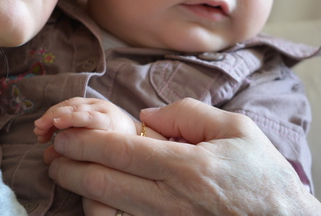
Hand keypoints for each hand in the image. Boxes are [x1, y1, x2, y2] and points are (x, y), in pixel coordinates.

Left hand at [46, 98, 320, 215]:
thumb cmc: (265, 179)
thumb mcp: (237, 130)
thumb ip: (189, 115)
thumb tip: (147, 117)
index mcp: (187, 167)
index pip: (119, 151)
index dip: (83, 140)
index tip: (65, 133)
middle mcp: (172, 201)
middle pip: (102, 183)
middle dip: (68, 166)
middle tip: (55, 153)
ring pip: (105, 212)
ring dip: (80, 194)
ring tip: (70, 176)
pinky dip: (103, 215)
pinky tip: (98, 202)